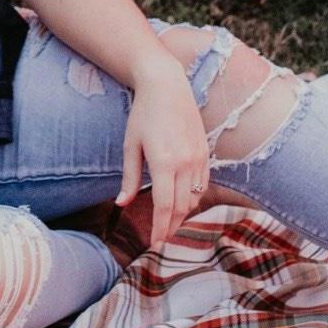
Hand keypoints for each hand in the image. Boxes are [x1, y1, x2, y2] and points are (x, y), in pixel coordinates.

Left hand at [117, 67, 209, 247]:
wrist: (167, 85)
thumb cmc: (143, 113)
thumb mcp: (130, 144)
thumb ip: (129, 177)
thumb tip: (121, 204)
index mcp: (164, 162)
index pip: (164, 205)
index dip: (159, 227)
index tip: (154, 242)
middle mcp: (185, 162)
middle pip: (181, 207)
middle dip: (171, 226)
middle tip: (161, 239)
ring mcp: (198, 157)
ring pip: (194, 198)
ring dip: (183, 213)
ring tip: (169, 222)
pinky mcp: (205, 152)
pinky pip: (202, 184)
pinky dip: (194, 197)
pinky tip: (183, 202)